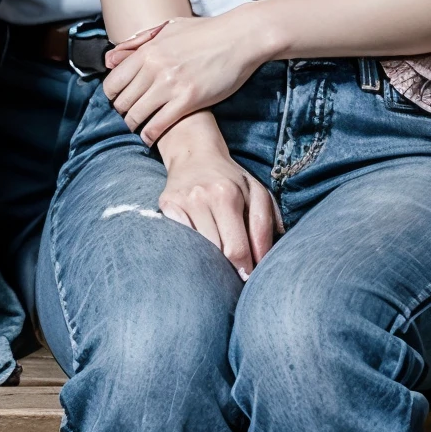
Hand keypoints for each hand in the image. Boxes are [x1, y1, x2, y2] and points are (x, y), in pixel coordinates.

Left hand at [103, 11, 262, 147]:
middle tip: (127, 117)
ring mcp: (170, 84)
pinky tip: (150, 138)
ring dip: (134, 125)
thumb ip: (138, 43)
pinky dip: (151, 134)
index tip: (118, 101)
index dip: (111, 96)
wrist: (239, 37)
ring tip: (138, 129)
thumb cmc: (205, 32)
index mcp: (147, 50)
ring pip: (137, 115)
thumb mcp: (168, 29)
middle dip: (122, 112)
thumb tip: (110, 59)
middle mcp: (154, 68)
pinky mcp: (189, 100)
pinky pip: (159, 124)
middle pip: (122, 101)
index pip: (113, 81)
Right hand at [157, 113, 281, 279]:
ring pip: (196, 249)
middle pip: (215, 252)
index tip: (247, 278)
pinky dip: (188, 248)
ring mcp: (180, 202)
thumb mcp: (256, 193)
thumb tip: (264, 259)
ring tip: (216, 263)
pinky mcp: (166, 205)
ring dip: (207, 261)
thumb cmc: (231, 179)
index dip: (244, 270)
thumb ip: (264, 225)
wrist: (195, 154)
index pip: (236, 249)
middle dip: (227, 269)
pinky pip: (178, 239)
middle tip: (233, 274)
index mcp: (228, 195)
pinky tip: (196, 248)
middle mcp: (202, 198)